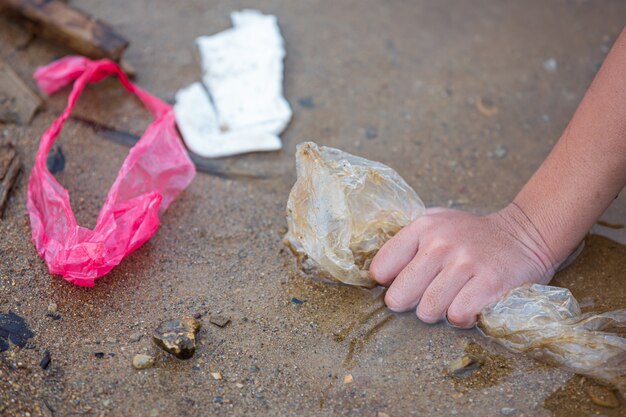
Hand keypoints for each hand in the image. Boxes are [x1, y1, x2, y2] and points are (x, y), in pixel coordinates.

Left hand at [369, 204, 559, 327]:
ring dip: (438, 313)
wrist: (524, 234)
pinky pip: (458, 316)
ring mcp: (465, 263)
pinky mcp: (489, 282)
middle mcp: (440, 243)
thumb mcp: (436, 222)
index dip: (389, 284)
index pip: (381, 267)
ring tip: (451, 300)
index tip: (402, 285)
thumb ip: (406, 241)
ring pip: (428, 310)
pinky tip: (469, 306)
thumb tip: (376, 273)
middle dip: (410, 304)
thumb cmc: (472, 235)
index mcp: (422, 227)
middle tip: (425, 298)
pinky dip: (461, 318)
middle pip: (400, 296)